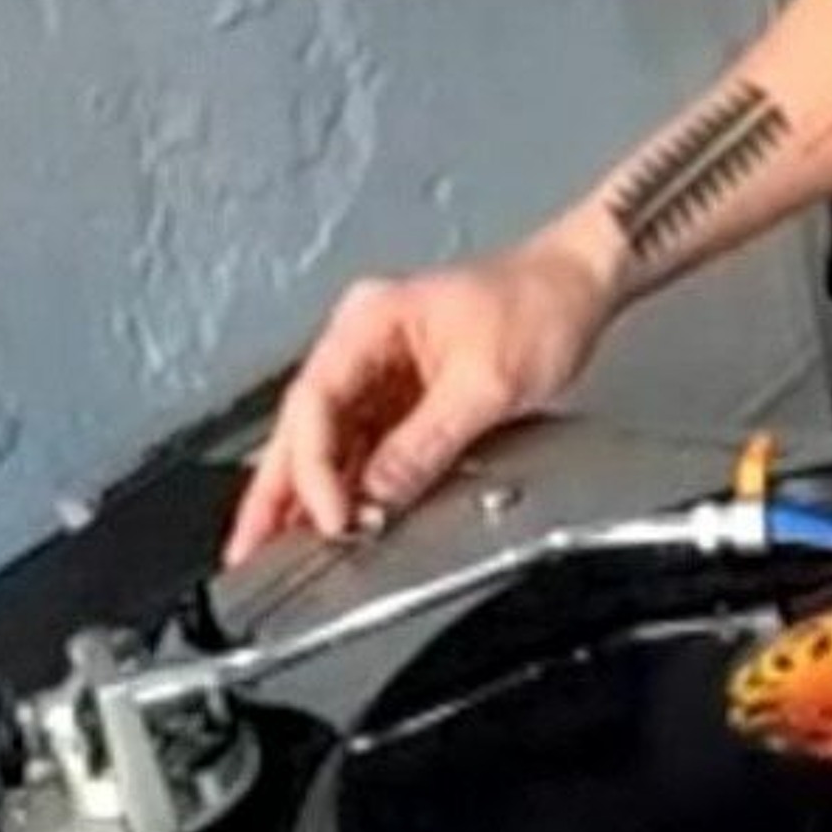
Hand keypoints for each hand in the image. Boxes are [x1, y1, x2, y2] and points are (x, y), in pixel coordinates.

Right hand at [223, 225, 618, 566]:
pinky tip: (337, 517)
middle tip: (247, 550)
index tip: (329, 516)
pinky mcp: (407, 390)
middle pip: (307, 422)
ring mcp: (384, 365)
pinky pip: (364, 441)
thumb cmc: (543, 302)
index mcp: (373, 321)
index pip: (315, 401)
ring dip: (309, 491)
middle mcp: (367, 340)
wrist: (584, 281)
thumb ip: (425, 444)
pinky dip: (349, 481)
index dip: (310, 467)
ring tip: (276, 549)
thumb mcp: (486, 383)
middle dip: (277, 488)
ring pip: (330, 437)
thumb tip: (375, 499)